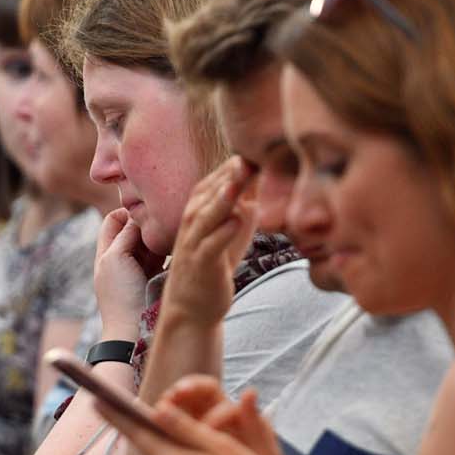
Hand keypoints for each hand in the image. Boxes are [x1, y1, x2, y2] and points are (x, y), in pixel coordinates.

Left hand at [93, 208, 164, 340]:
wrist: (134, 331)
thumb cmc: (120, 295)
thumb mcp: (115, 258)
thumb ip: (125, 234)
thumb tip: (139, 217)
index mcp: (106, 252)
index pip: (114, 220)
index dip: (126, 212)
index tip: (143, 211)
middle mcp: (123, 258)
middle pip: (135, 229)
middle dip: (147, 223)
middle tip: (162, 218)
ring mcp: (140, 269)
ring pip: (151, 242)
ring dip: (159, 236)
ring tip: (172, 230)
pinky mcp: (157, 278)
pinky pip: (164, 257)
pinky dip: (170, 249)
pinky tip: (178, 245)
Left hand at [95, 375, 286, 454]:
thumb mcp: (221, 448)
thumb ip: (185, 428)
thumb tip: (156, 409)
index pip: (135, 431)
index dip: (115, 414)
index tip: (95, 400)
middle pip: (142, 449)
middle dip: (138, 432)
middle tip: (131, 414)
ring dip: (157, 452)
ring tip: (165, 439)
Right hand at [160, 157, 258, 327]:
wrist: (194, 307)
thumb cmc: (214, 264)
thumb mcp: (231, 230)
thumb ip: (244, 205)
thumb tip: (263, 180)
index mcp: (199, 211)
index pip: (214, 181)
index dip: (233, 165)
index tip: (257, 147)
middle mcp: (192, 223)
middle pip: (208, 192)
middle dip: (228, 174)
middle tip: (249, 153)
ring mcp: (193, 244)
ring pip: (205, 216)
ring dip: (222, 197)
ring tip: (239, 180)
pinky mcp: (200, 266)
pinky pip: (209, 247)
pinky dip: (222, 233)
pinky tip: (236, 220)